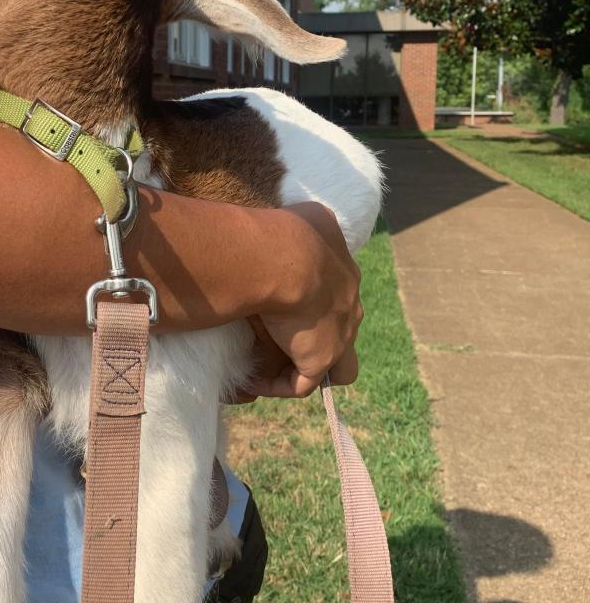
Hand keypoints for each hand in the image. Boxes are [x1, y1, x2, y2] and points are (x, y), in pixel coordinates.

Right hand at [227, 203, 362, 401]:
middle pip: (343, 330)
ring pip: (338, 366)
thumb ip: (309, 225)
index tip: (288, 302)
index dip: (317, 300)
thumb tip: (296, 227)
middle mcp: (350, 305)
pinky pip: (301, 383)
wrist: (283, 258)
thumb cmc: (286, 232)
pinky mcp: (319, 360)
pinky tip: (252, 381)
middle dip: (318, 335)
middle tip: (283, 336)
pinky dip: (277, 385)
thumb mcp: (307, 217)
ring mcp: (339, 336)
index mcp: (346, 271)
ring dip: (309, 367)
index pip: (340, 292)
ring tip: (276, 368)